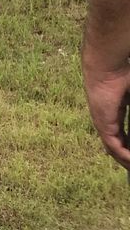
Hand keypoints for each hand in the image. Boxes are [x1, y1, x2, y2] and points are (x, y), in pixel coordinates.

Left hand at [82, 44, 129, 170]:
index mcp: (114, 114)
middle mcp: (106, 121)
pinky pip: (114, 146)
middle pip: (118, 147)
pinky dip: (124, 156)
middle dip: (128, 159)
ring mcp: (103, 123)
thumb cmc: (124, 75)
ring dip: (127, 161)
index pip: (122, 137)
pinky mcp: (103, 124)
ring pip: (115, 150)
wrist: (107, 67)